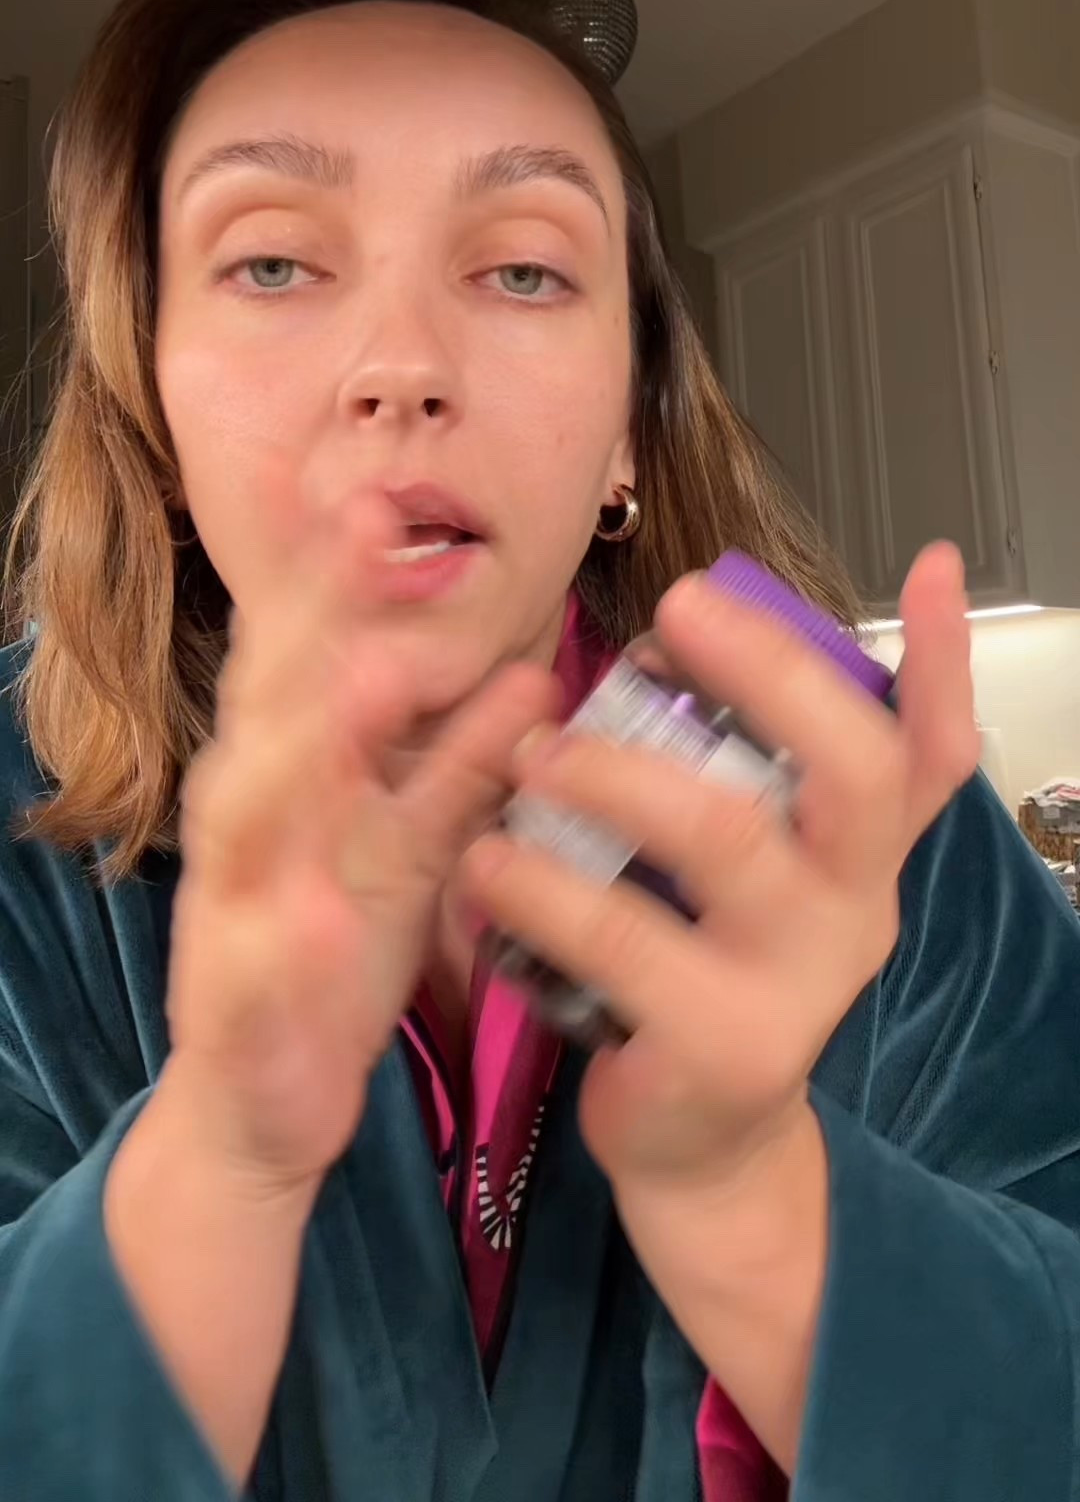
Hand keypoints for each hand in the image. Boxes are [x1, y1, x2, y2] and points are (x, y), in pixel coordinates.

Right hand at [165, 462, 552, 1200]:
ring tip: (367, 684)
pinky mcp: (236, 996)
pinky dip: (287, 936)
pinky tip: (324, 916)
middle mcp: (256, 812)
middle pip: (279, 695)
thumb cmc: (331, 941)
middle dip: (321, 610)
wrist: (258, 1096)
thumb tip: (536, 674)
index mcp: (296, 768)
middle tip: (373, 528)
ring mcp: (236, 899)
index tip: (392, 492)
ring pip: (257, 809)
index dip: (346, 572)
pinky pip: (257, 961)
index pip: (313, 648)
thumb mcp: (410, 840)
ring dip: (307, 745)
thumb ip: (462, 760)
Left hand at [461, 543, 977, 1201]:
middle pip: (848, 767)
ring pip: (723, 838)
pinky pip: (623, 940)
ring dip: (612, 771)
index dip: (941, 658)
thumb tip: (698, 619)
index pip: (933, 747)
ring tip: (531, 751)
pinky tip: (489, 860)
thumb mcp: (747, 864)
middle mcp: (855, 906)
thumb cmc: (705, 958)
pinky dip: (543, 886)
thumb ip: (746, 763)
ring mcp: (799, 982)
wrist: (699, 1137)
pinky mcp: (722, 1045)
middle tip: (671, 610)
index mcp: (862, 850)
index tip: (931, 564)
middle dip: (765, 671)